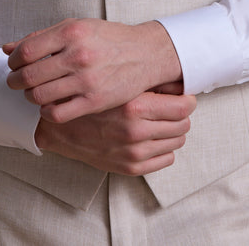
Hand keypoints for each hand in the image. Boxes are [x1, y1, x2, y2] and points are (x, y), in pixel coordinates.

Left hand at [3, 18, 182, 122]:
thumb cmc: (109, 39)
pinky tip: (50, 104)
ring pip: (39, 96)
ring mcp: (86, 80)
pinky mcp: (94, 101)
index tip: (14, 64)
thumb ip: (42, 36)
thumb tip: (8, 47)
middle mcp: (78, 55)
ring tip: (34, 92)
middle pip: (29, 76)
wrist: (145, 53)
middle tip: (16, 81)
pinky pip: (57, 113)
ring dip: (29, 96)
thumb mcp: (77, 26)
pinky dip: (46, 111)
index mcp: (71, 32)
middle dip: (15, 81)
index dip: (13, 61)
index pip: (26, 51)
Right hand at [34, 90, 195, 175]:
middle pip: (183, 125)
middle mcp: (136, 131)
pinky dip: (164, 148)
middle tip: (172, 107)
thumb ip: (148, 81)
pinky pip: (166, 160)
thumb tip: (178, 81)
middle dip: (181, 115)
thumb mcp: (118, 82)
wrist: (61, 126)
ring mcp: (133, 152)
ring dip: (173, 131)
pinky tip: (153, 137)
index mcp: (134, 106)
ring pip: (177, 142)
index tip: (184, 96)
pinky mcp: (129, 168)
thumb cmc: (91, 98)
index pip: (183, 107)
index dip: (187, 100)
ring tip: (161, 121)